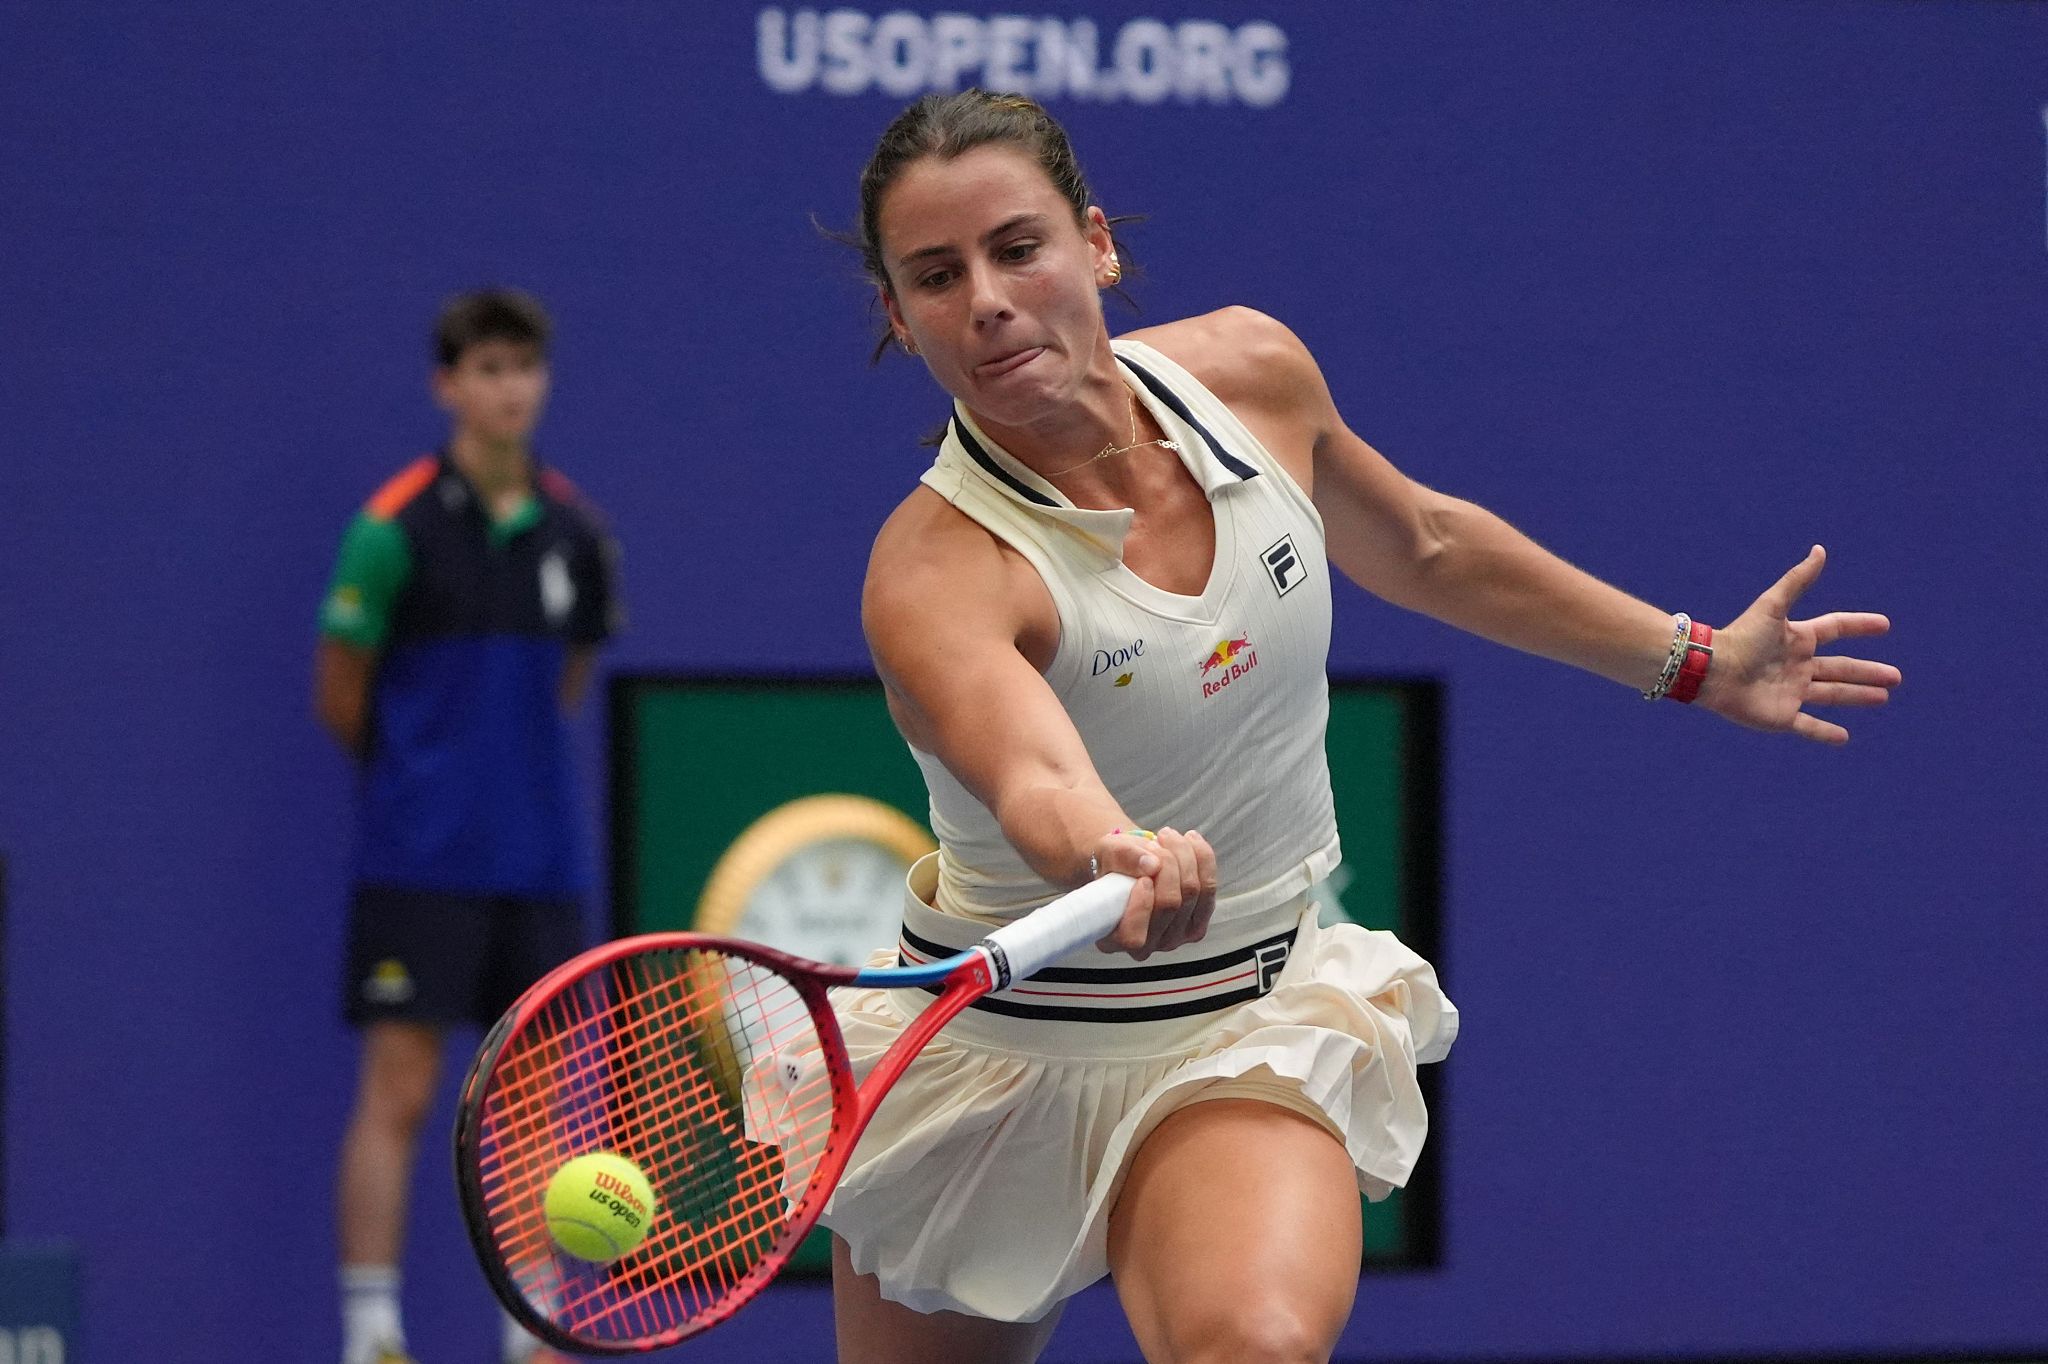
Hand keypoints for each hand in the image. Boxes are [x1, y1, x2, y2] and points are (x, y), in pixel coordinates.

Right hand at [1092, 826, 1217, 959]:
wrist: (1133, 865)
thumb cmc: (1114, 864)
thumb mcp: (1107, 853)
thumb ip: (1123, 857)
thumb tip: (1151, 864)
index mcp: (1113, 940)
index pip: (1133, 937)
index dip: (1141, 906)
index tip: (1142, 879)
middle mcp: (1147, 946)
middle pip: (1170, 904)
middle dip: (1166, 864)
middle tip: (1152, 843)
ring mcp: (1175, 937)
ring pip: (1193, 892)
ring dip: (1183, 856)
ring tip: (1167, 836)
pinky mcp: (1199, 922)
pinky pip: (1209, 887)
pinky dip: (1202, 858)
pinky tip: (1190, 840)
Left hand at [1699, 545, 1899, 744]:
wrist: (1713, 670)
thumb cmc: (1742, 637)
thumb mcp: (1773, 606)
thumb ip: (1797, 580)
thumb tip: (1820, 550)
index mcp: (1797, 638)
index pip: (1834, 628)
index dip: (1858, 626)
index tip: (1884, 625)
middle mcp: (1797, 665)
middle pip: (1839, 668)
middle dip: (1867, 672)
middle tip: (1896, 677)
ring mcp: (1790, 691)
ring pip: (1831, 695)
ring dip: (1857, 696)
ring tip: (1883, 697)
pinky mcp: (1780, 716)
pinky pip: (1808, 726)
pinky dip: (1825, 733)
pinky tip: (1844, 737)